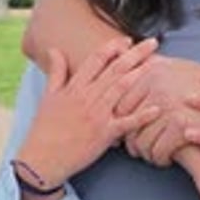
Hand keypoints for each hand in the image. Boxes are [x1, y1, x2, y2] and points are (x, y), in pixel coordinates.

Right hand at [15, 38, 162, 188]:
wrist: (41, 159)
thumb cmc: (44, 128)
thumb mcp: (48, 96)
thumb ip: (56, 71)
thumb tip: (54, 49)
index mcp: (75, 87)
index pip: (96, 60)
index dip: (113, 47)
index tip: (127, 40)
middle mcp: (88, 97)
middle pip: (115, 70)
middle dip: (135, 54)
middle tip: (153, 42)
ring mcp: (97, 115)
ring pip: (121, 89)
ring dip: (140, 74)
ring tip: (156, 64)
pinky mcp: (104, 134)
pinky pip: (126, 123)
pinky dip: (142, 116)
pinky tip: (157, 108)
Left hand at [120, 55, 199, 165]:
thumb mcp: (171, 65)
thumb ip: (146, 62)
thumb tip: (117, 52)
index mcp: (150, 72)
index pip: (119, 106)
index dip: (121, 124)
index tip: (127, 134)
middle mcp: (156, 86)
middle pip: (128, 125)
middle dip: (131, 142)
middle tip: (138, 149)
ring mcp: (169, 106)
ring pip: (141, 142)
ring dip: (146, 153)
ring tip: (153, 154)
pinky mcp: (181, 126)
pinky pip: (158, 151)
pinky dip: (160, 158)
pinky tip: (167, 158)